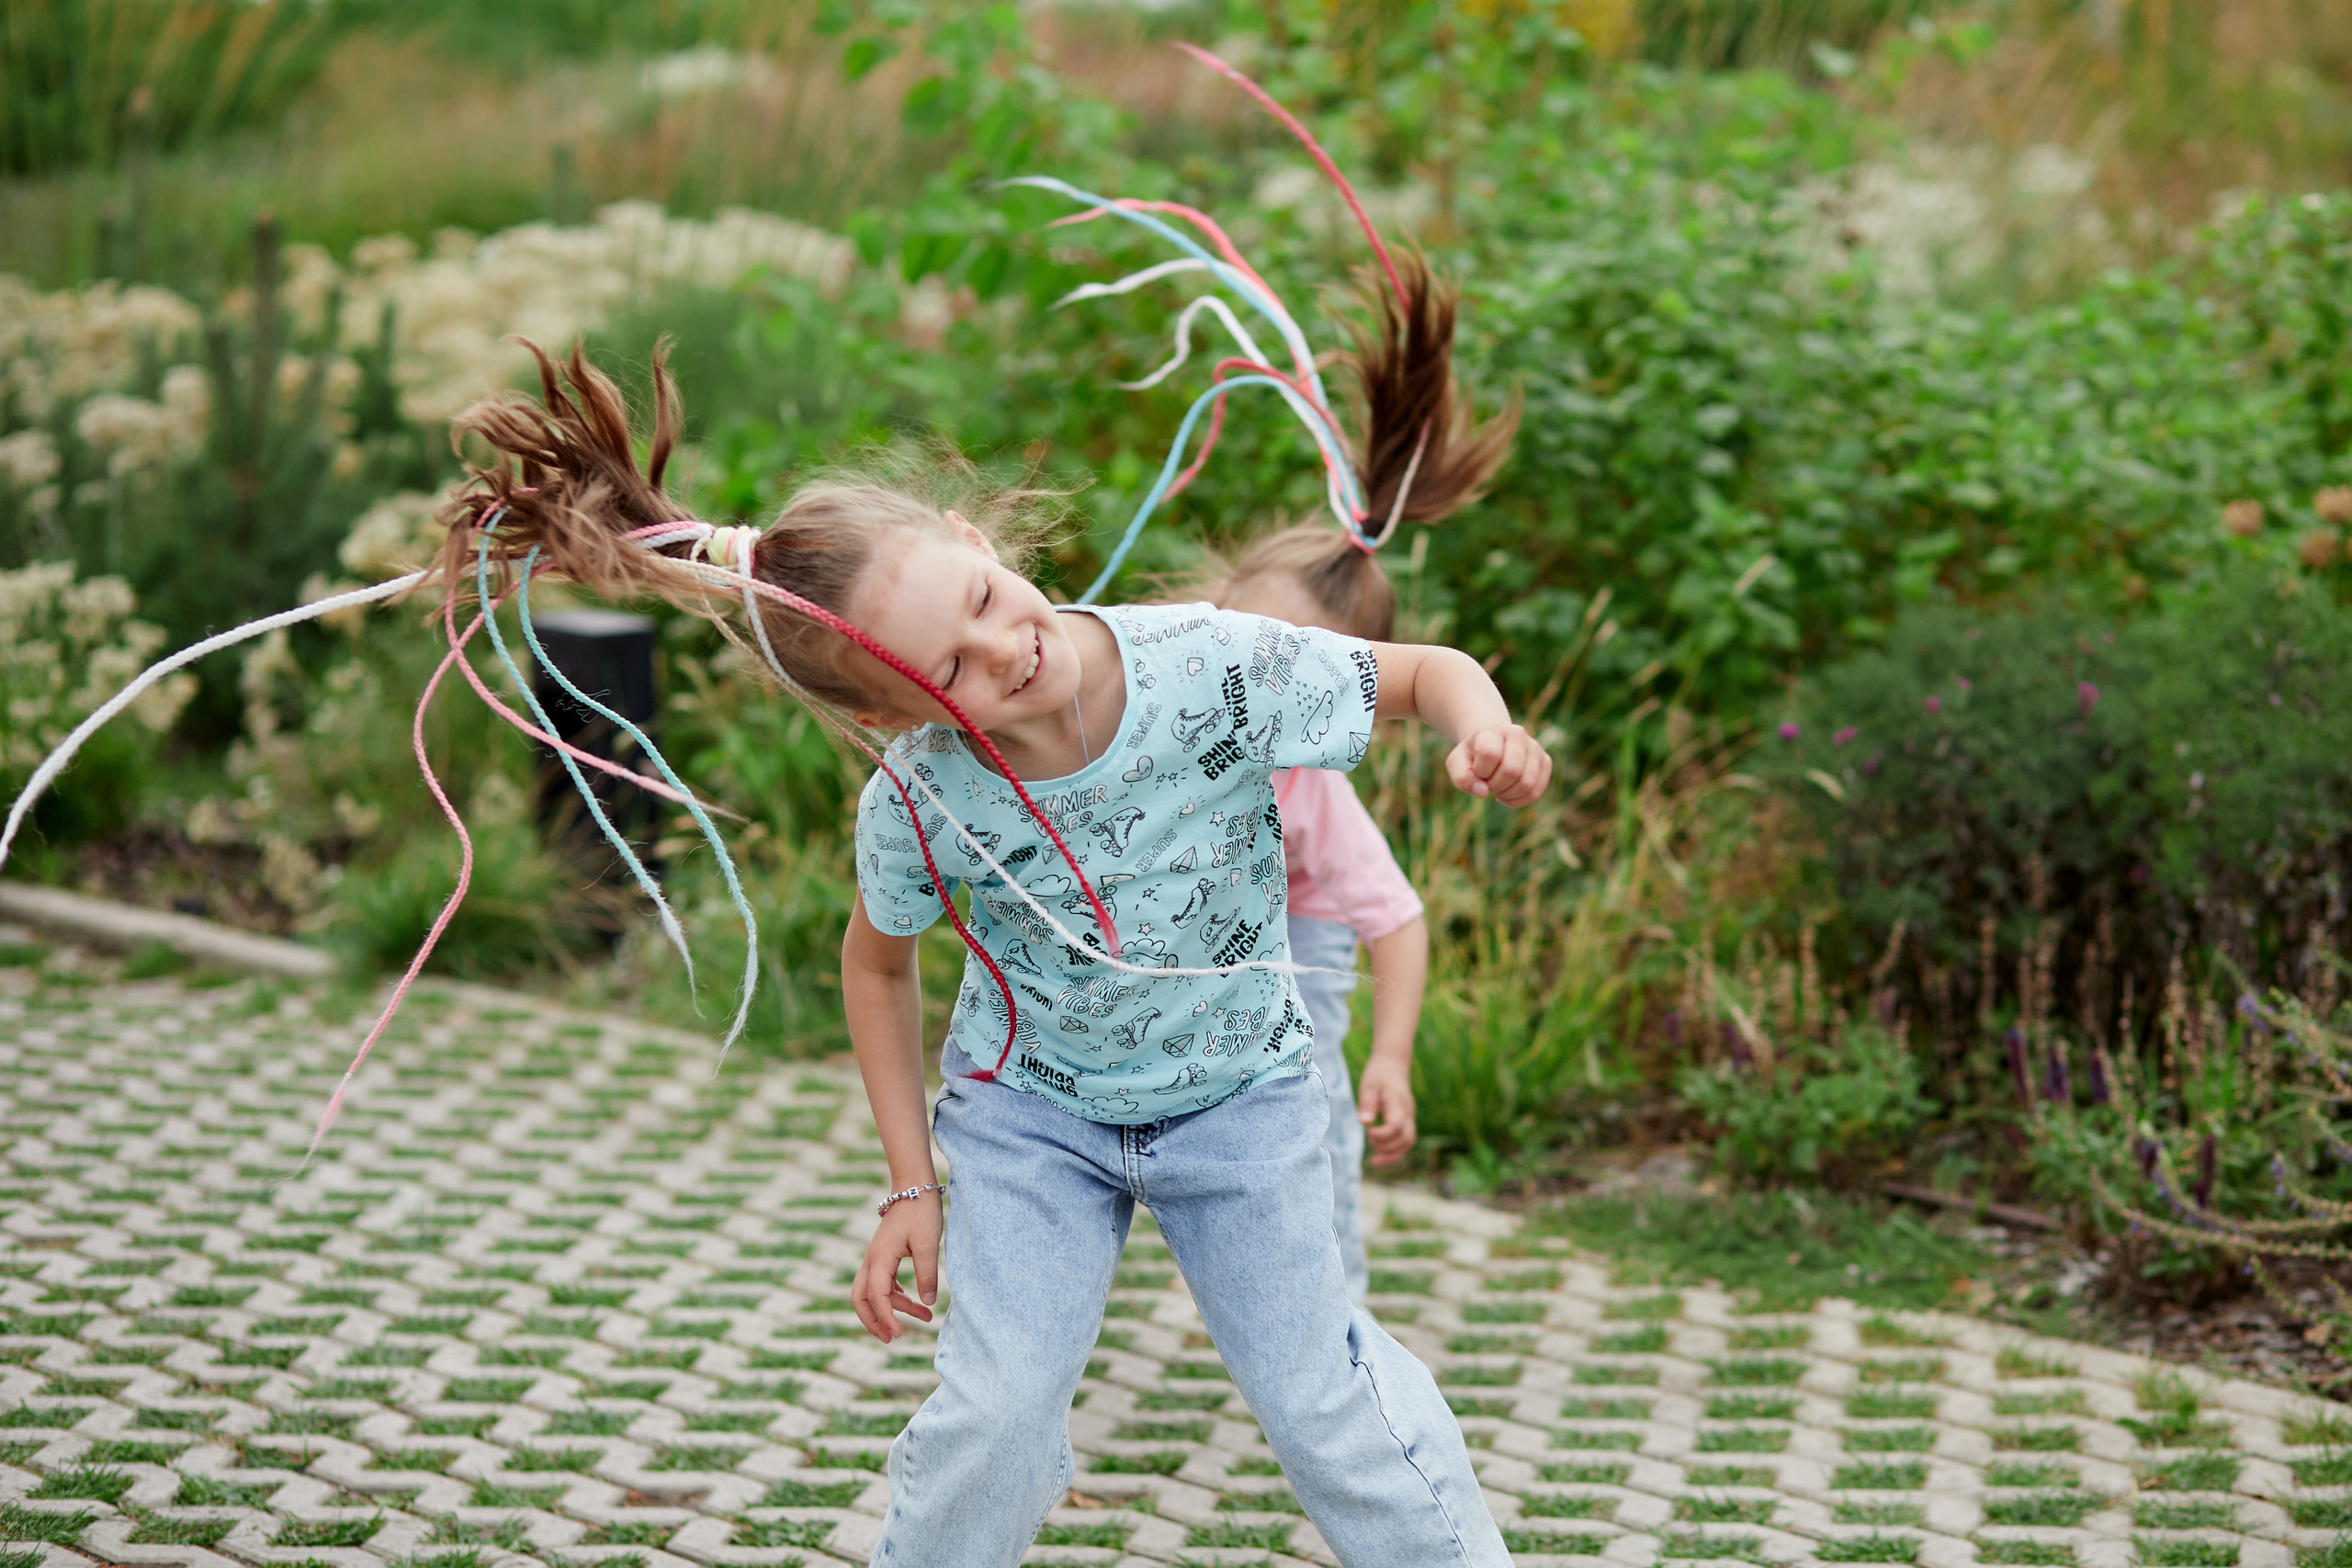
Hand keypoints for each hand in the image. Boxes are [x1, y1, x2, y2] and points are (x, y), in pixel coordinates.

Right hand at [852, 1192, 941, 1342]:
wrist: (914, 1187)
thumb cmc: (921, 1212)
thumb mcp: (929, 1243)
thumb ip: (928, 1274)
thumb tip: (928, 1304)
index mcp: (880, 1257)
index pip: (875, 1295)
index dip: (885, 1317)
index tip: (900, 1334)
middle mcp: (872, 1260)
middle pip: (860, 1299)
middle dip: (873, 1321)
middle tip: (893, 1338)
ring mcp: (876, 1258)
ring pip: (872, 1293)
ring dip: (892, 1310)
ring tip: (925, 1319)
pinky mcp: (884, 1256)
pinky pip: (882, 1283)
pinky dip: (895, 1297)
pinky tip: (915, 1301)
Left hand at [1357, 1058, 1416, 1166]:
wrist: (1393, 1065)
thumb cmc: (1378, 1074)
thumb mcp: (1369, 1085)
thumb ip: (1367, 1103)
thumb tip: (1364, 1122)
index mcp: (1398, 1103)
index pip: (1396, 1126)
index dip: (1383, 1135)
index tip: (1368, 1133)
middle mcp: (1407, 1112)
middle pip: (1406, 1138)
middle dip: (1388, 1148)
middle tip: (1369, 1142)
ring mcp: (1409, 1117)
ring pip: (1408, 1142)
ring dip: (1393, 1154)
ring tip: (1375, 1161)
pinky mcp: (1406, 1121)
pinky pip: (1406, 1140)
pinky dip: (1395, 1151)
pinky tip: (1380, 1155)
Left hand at [1445, 723, 1551, 805]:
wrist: (1492, 745)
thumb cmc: (1473, 756)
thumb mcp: (1457, 762)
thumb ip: (1461, 777)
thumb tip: (1484, 792)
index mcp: (1493, 730)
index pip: (1490, 754)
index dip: (1481, 771)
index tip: (1477, 771)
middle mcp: (1517, 733)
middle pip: (1512, 770)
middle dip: (1495, 785)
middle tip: (1488, 782)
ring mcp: (1534, 747)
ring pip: (1527, 783)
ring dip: (1508, 794)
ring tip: (1498, 788)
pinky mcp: (1545, 761)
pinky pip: (1536, 791)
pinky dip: (1519, 800)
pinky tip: (1508, 795)